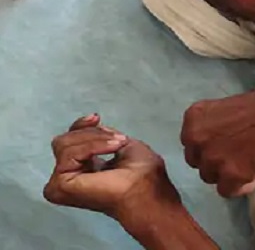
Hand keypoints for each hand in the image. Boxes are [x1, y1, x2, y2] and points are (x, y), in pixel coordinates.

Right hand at [44, 115, 180, 222]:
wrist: (145, 188)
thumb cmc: (141, 172)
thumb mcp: (120, 143)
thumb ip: (100, 136)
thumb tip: (91, 124)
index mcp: (83, 168)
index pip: (69, 140)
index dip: (80, 126)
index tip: (96, 117)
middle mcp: (69, 177)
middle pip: (64, 140)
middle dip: (91, 134)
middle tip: (116, 140)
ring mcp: (61, 183)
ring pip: (63, 144)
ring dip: (95, 139)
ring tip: (117, 146)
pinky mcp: (59, 185)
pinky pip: (67, 154)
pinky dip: (92, 147)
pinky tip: (110, 152)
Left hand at [181, 86, 254, 196]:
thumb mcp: (228, 111)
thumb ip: (215, 128)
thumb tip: (216, 147)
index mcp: (195, 118)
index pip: (191, 143)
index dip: (209, 147)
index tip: (226, 146)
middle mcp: (196, 138)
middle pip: (198, 162)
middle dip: (216, 162)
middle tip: (238, 156)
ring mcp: (212, 157)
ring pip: (211, 177)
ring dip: (228, 174)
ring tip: (248, 164)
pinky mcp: (230, 173)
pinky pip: (226, 190)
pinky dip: (240, 186)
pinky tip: (254, 174)